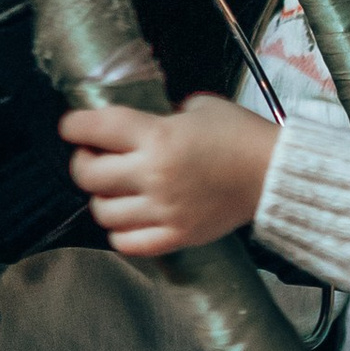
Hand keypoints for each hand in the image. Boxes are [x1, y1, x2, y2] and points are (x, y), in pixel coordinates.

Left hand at [62, 96, 277, 257]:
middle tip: (94, 158)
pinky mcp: (177, 236)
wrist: (276, 175)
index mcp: (158, 136)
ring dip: (102, 199)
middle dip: (83, 162)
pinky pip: (128, 243)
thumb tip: (140, 128)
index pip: (94, 128)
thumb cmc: (242, 136)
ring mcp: (164, 210)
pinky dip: (121, 232)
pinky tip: (130, 218)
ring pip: (102, 211)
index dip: (74, 126)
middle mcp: (154, 175)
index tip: (73, 127)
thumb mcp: (199, 107)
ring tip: (115, 191)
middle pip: (88, 174)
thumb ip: (163, 116)